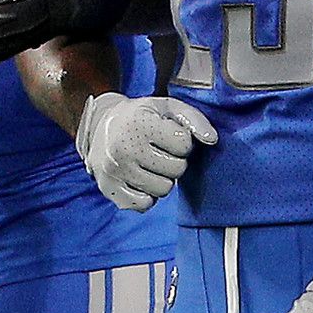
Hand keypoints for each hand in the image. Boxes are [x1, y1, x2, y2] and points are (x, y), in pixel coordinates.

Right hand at [75, 93, 216, 211]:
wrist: (99, 126)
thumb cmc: (142, 116)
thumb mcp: (168, 107)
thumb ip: (194, 119)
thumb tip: (212, 139)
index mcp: (139, 124)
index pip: (184, 145)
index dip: (183, 141)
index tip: (170, 135)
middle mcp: (123, 149)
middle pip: (176, 170)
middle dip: (175, 161)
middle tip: (161, 152)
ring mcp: (114, 171)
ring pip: (163, 190)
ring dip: (163, 179)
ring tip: (152, 164)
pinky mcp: (109, 189)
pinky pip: (144, 204)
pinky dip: (148, 194)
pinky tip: (142, 178)